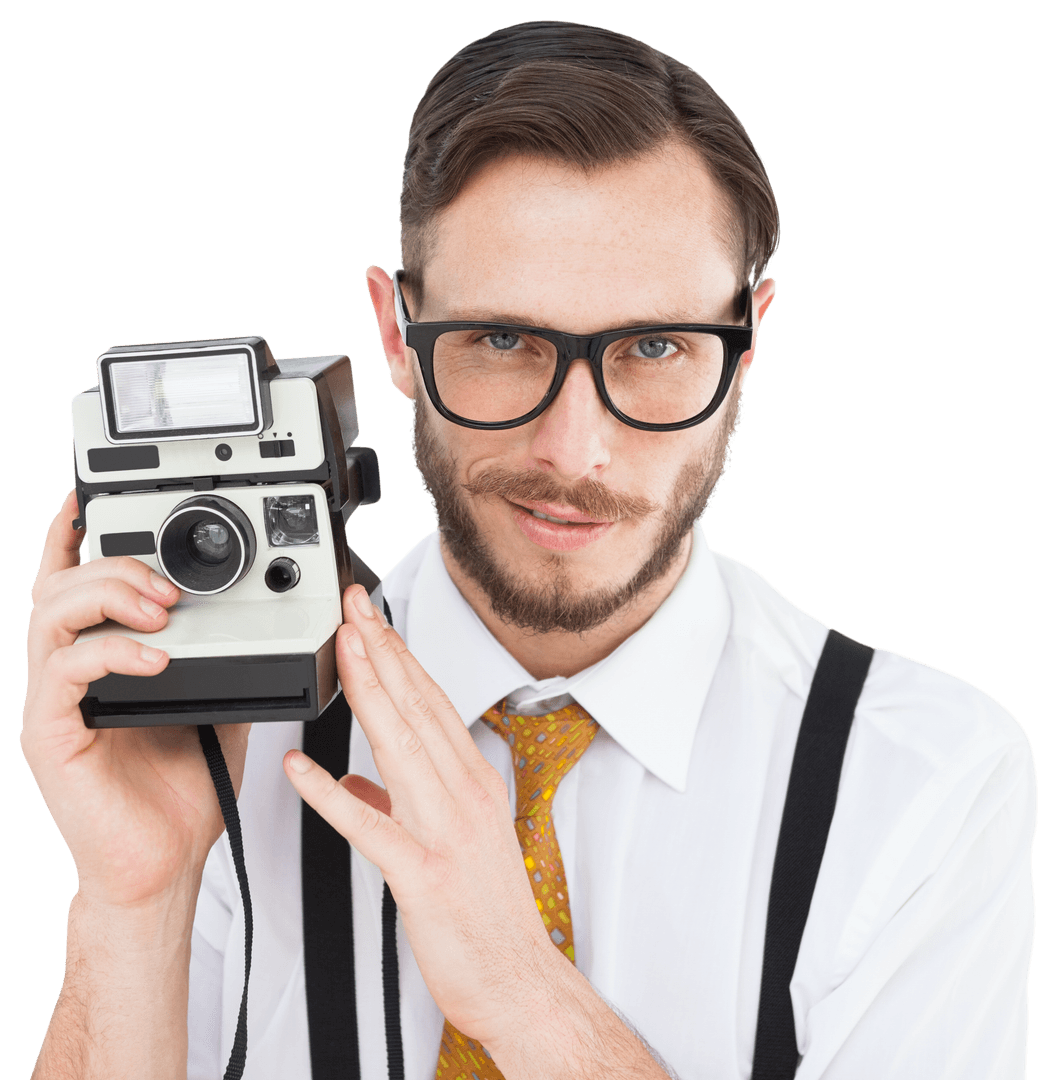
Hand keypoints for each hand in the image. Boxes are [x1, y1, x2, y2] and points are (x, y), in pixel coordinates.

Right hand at [21, 491, 251, 909]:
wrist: (165, 862)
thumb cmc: (184, 788)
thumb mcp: (220, 700)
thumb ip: (225, 653)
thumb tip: (260, 614)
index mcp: (102, 660)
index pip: (76, 582)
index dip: (77, 536)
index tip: (95, 497)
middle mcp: (70, 673)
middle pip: (57, 583)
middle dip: (112, 561)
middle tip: (168, 582)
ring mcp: (55, 702)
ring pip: (50, 614)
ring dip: (108, 595)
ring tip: (161, 607)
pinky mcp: (52, 735)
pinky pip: (64, 673)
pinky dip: (111, 653)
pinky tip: (155, 658)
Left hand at [283, 584, 559, 1049]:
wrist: (519, 978)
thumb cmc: (487, 911)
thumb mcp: (454, 841)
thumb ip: (403, 802)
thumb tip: (358, 782)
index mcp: (470, 782)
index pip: (430, 704)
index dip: (399, 656)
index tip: (374, 621)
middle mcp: (462, 795)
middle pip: (416, 708)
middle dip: (382, 650)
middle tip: (354, 606)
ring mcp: (445, 832)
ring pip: (400, 746)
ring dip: (369, 692)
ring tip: (344, 648)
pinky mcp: (421, 875)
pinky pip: (369, 828)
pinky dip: (331, 796)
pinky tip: (301, 768)